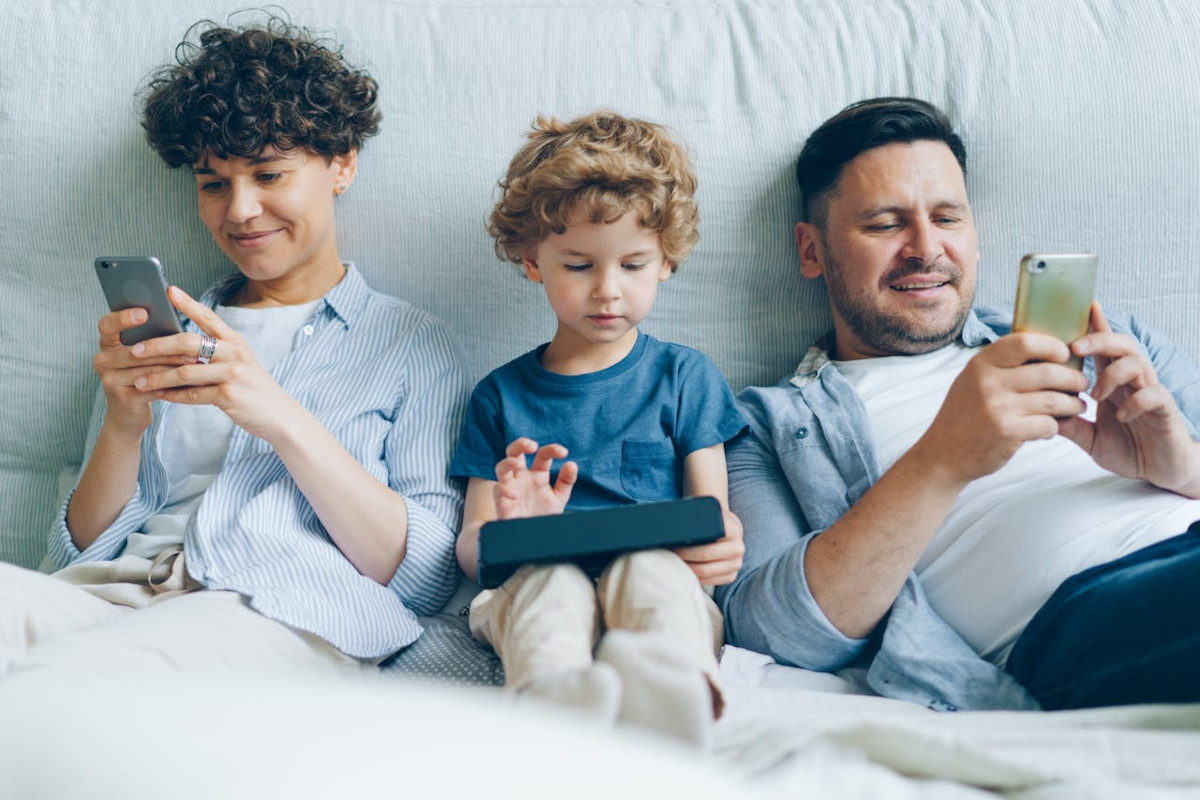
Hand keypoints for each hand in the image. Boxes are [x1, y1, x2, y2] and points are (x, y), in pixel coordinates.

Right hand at [92, 307, 197, 434]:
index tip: (145, 312)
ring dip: (174, 365)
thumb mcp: (144, 355)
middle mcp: (102, 360)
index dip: (123, 318)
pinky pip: (151, 387)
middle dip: (166, 347)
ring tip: (196, 361)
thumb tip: (178, 320)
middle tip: (192, 342)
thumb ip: (151, 338)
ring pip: (146, 369)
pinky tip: (189, 381)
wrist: (130, 414)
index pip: (107, 325)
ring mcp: (109, 380)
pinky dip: (172, 384)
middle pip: (135, 350)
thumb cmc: (143, 375)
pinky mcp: (122, 398)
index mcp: (107, 343)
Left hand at [128, 286, 300, 439]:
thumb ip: (215, 353)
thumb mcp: (240, 363)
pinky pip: (192, 394)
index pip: (208, 316)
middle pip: (188, 343)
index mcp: (235, 341)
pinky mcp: (229, 395)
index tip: (168, 291)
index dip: (187, 303)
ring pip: (185, 371)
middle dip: (158, 346)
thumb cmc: (253, 388)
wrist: (280, 415)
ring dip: (158, 377)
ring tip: (138, 381)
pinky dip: (172, 396)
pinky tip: (159, 395)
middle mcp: (235, 353)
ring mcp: (232, 374)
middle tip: (135, 350)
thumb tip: (177, 347)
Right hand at [492, 437, 577, 518]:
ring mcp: (511, 487)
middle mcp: (522, 477)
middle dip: (521, 444)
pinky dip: (505, 489)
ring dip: (508, 462)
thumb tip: (572, 464)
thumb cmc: (543, 515)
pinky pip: (497, 489)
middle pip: (514, 452)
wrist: (533, 538)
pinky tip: (516, 495)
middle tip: (532, 446)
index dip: (552, 449)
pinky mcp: (502, 501)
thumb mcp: (559, 498)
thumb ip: (566, 481)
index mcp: (537, 474)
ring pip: (501, 466)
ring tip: (518, 465)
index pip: (542, 455)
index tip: (563, 452)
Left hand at [674, 508, 743, 585]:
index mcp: (732, 529)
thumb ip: (697, 512)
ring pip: (706, 571)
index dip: (689, 540)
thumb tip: (673, 519)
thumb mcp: (709, 513)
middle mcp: (738, 547)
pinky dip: (695, 577)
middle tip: (670, 553)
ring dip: (687, 568)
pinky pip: (710, 581)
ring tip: (674, 563)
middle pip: (704, 555)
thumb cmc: (712, 521)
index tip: (673, 542)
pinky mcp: (731, 575)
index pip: (709, 537)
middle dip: (684, 556)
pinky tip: (685, 571)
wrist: (726, 528)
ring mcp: (736, 563)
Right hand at [913, 332, 1089, 485]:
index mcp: (981, 364)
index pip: (1024, 342)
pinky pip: (1048, 424)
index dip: (1052, 346)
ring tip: (1076, 406)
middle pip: (1048, 372)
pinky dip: (1055, 426)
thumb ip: (1000, 365)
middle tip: (1081, 384)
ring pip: (1054, 400)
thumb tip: (1044, 348)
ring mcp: (998, 408)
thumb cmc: (964, 415)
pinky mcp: (1007, 432)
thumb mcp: (972, 380)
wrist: (944, 454)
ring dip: (1072, 404)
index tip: (1064, 355)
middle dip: (1073, 379)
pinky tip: (1051, 427)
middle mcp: (988, 382)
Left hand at [1059, 303, 1199, 496]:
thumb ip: (1070, 426)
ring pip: (1137, 362)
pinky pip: (1154, 394)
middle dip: (1098, 339)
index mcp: (1114, 382)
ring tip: (1095, 396)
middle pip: (1122, 345)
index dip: (1096, 325)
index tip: (1083, 305)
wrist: (1161, 470)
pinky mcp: (1165, 410)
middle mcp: (1133, 381)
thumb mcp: (1090, 439)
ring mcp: (1150, 393)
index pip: (1104, 348)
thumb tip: (1040, 414)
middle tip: (1075, 348)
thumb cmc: (1129, 448)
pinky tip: (1121, 417)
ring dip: (1111, 374)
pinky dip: (1135, 402)